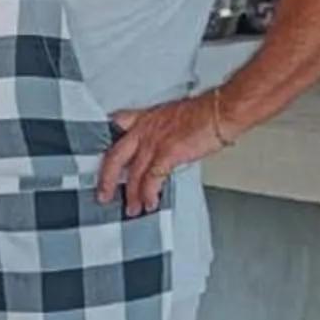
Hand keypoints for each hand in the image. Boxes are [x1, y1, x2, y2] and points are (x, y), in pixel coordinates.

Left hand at [98, 92, 229, 216]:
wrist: (219, 111)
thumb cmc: (202, 114)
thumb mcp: (170, 116)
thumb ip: (158, 131)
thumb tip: (156, 149)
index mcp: (144, 120)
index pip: (115, 129)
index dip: (107, 144)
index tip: (100, 161)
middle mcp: (144, 130)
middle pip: (115, 157)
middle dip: (106, 180)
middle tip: (104, 196)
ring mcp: (154, 142)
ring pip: (133, 173)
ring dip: (131, 195)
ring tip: (132, 209)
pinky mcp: (167, 153)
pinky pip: (152, 179)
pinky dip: (149, 194)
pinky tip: (149, 202)